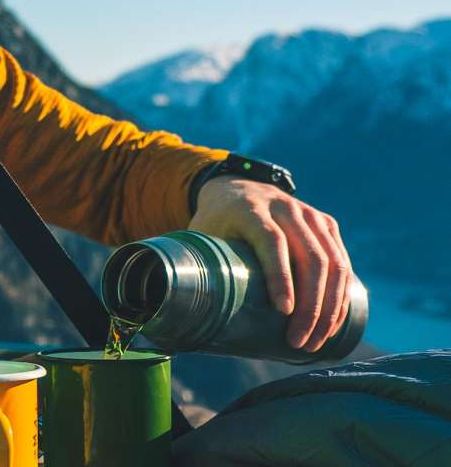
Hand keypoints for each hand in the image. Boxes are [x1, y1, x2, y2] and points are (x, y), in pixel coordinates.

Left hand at [189, 176, 352, 351]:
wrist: (237, 188)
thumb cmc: (215, 223)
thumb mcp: (202, 236)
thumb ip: (198, 266)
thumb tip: (188, 315)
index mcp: (249, 208)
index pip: (272, 242)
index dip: (280, 277)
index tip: (284, 311)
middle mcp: (285, 207)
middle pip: (310, 256)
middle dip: (310, 305)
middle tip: (299, 342)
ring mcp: (311, 215)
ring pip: (333, 263)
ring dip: (329, 307)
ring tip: (315, 342)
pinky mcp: (327, 225)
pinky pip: (342, 263)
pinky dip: (340, 296)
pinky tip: (333, 323)